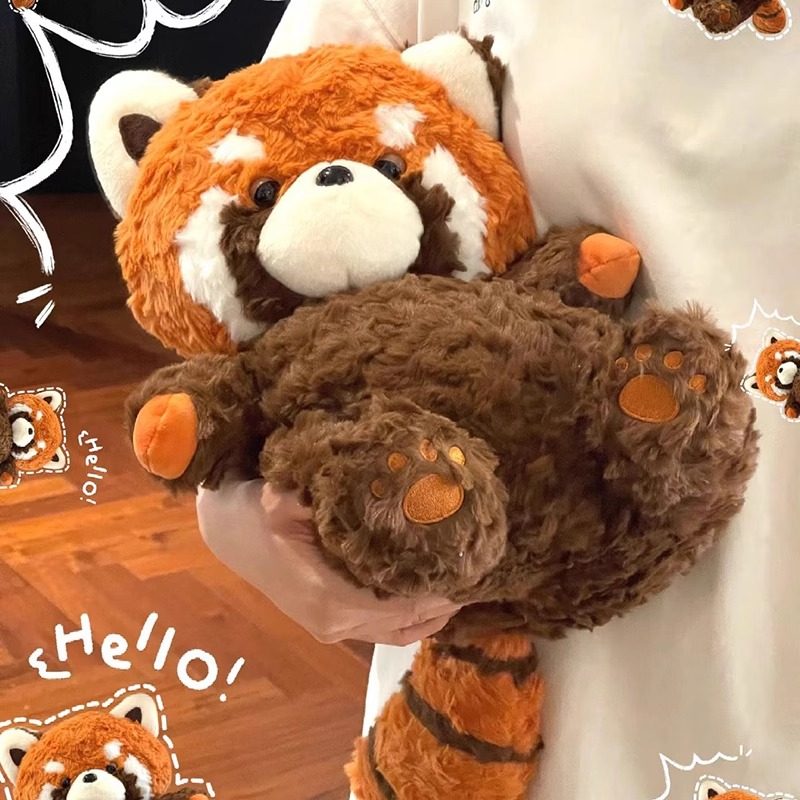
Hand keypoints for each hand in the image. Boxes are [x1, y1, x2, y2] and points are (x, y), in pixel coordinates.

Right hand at [196, 480, 461, 644]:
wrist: (227, 530)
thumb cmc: (253, 510)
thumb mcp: (282, 496)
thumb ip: (322, 496)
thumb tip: (374, 482)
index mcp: (329, 596)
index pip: (401, 604)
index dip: (439, 589)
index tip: (470, 564)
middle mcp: (335, 622)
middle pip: (406, 620)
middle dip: (443, 598)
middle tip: (476, 569)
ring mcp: (333, 628)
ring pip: (396, 631)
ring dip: (432, 613)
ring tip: (463, 585)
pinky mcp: (331, 623)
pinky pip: (382, 630)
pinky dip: (412, 622)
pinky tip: (434, 605)